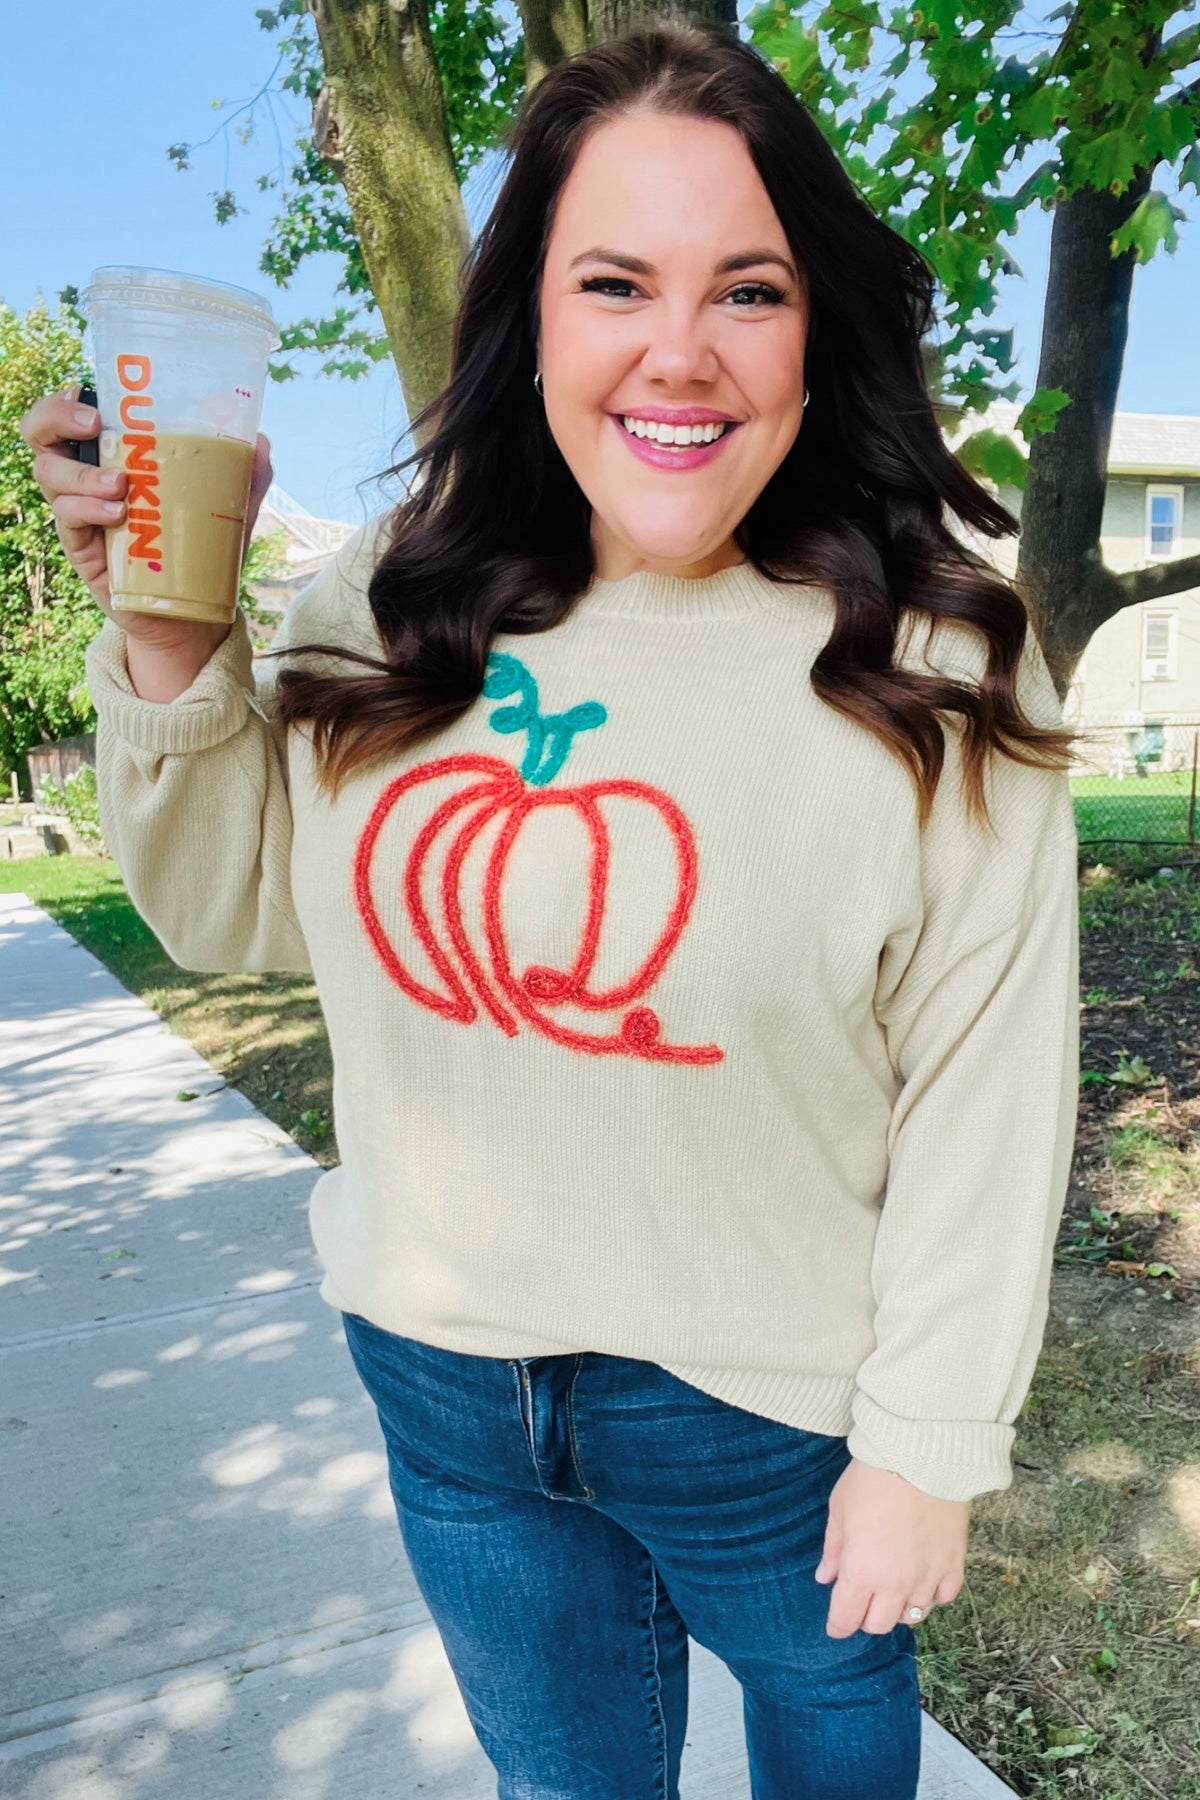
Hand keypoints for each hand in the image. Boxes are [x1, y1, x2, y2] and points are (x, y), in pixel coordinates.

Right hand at [19, 384, 272, 653]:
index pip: (72, 415)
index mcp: (114, 456)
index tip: (96, 399)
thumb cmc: (199, 549)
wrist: (190, 612)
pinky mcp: (81, 547)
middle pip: (42, 435)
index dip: (67, 399)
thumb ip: (244, 476)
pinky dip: (86, 509)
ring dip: (82, 473)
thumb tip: (261, 442)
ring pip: (49, 474)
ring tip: (121, 484)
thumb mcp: (227, 510)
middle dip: (55, 417)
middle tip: (94, 424)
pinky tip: (117, 514)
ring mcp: (79, 511)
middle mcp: (87, 477)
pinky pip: (66, 517)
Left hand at [814, 1457, 968, 1638]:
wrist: (920, 1456)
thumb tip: (826, 1577)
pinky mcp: (954, 1565)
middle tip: (862, 1598)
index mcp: (861, 1572)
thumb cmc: (872, 1478)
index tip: (836, 1624)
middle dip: (866, 1617)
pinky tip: (922, 1580)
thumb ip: (833, 1550)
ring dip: (898, 1608)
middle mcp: (895, 1585)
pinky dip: (931, 1596)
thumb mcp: (839, 1509)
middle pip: (879, 1624)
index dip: (838, 1625)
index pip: (846, 1619)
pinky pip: (943, 1599)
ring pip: (912, 1617)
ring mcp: (927, 1578)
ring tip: (892, 1588)